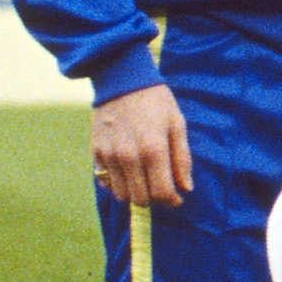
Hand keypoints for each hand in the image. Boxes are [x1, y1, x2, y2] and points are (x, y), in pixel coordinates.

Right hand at [88, 82, 191, 208]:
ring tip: (146, 180)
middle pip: (140, 199)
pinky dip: (118, 183)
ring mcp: (108, 155)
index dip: (172, 200)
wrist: (121, 81)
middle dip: (155, 199)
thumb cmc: (156, 102)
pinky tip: (129, 171)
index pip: (161, 192)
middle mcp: (128, 156)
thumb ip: (182, 159)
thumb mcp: (177, 125)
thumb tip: (186, 188)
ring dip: (135, 193)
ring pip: (121, 194)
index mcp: (153, 149)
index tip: (177, 197)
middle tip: (163, 188)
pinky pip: (105, 181)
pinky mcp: (95, 152)